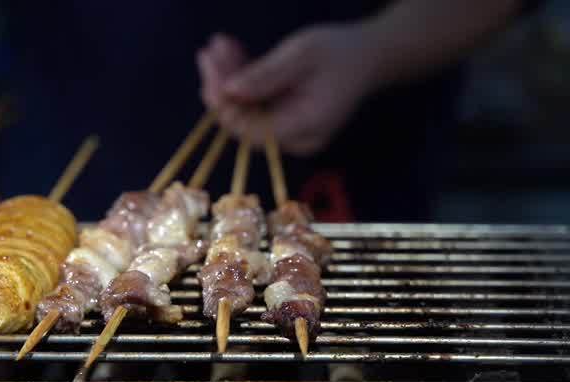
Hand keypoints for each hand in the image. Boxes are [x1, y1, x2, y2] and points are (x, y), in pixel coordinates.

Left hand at [196, 25, 380, 155]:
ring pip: (243, 110)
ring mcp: (287, 132)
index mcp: (303, 128)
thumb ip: (267, 74)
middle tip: (209, 50)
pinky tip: (230, 52)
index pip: (248, 129)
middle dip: (221, 84)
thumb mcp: (304, 54)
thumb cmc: (342, 51)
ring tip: (218, 45)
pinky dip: (240, 79)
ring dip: (227, 78)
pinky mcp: (281, 121)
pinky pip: (252, 104)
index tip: (210, 69)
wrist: (370, 56)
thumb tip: (228, 90)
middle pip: (242, 120)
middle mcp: (293, 139)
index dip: (223, 103)